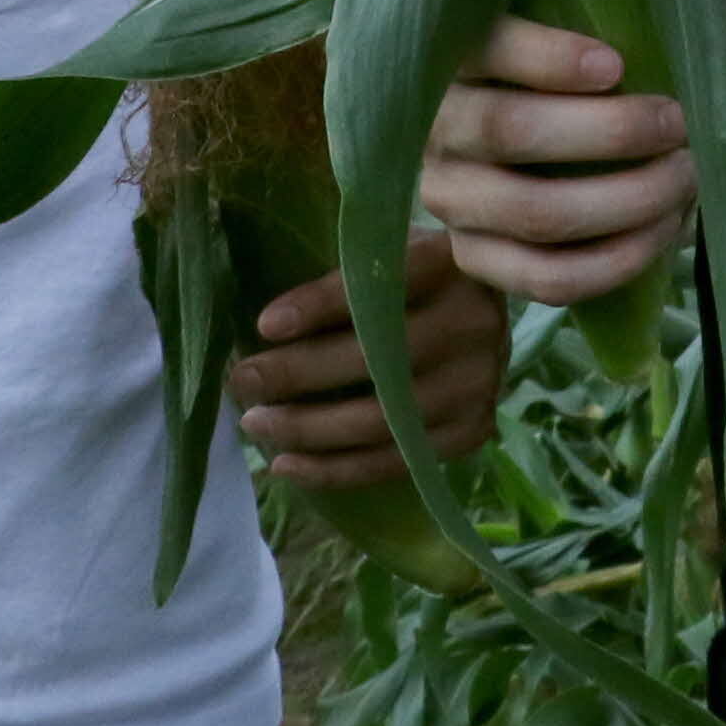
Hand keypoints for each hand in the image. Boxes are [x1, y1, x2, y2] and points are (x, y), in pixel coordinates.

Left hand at [230, 231, 506, 490]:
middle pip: (377, 358)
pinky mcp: (471, 430)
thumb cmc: (416, 281)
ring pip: (381, 419)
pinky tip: (287, 465)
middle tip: (241, 381)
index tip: (265, 325)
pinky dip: (334, 468)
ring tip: (255, 424)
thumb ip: (346, 280)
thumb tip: (266, 331)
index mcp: (449, 262)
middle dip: (297, 374)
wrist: (484, 317)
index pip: (382, 283)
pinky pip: (393, 461)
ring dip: (307, 429)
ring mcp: (478, 383)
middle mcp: (474, 322)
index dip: (322, 305)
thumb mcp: (389, 256)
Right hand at [423, 14, 695, 304]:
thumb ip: (607, 5)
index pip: (484, 48)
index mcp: (450, 55)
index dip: (546, 57)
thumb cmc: (560, 75)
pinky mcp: (475, 259)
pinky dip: (616, 261)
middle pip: (511, 131)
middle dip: (611, 132)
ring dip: (628, 200)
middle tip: (678, 124)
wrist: (512, 158)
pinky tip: (663, 232)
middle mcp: (437, 129)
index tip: (617, 65)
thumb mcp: (564, 27)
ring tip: (685, 179)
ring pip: (537, 213)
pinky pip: (547, 277)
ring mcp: (448, 200)